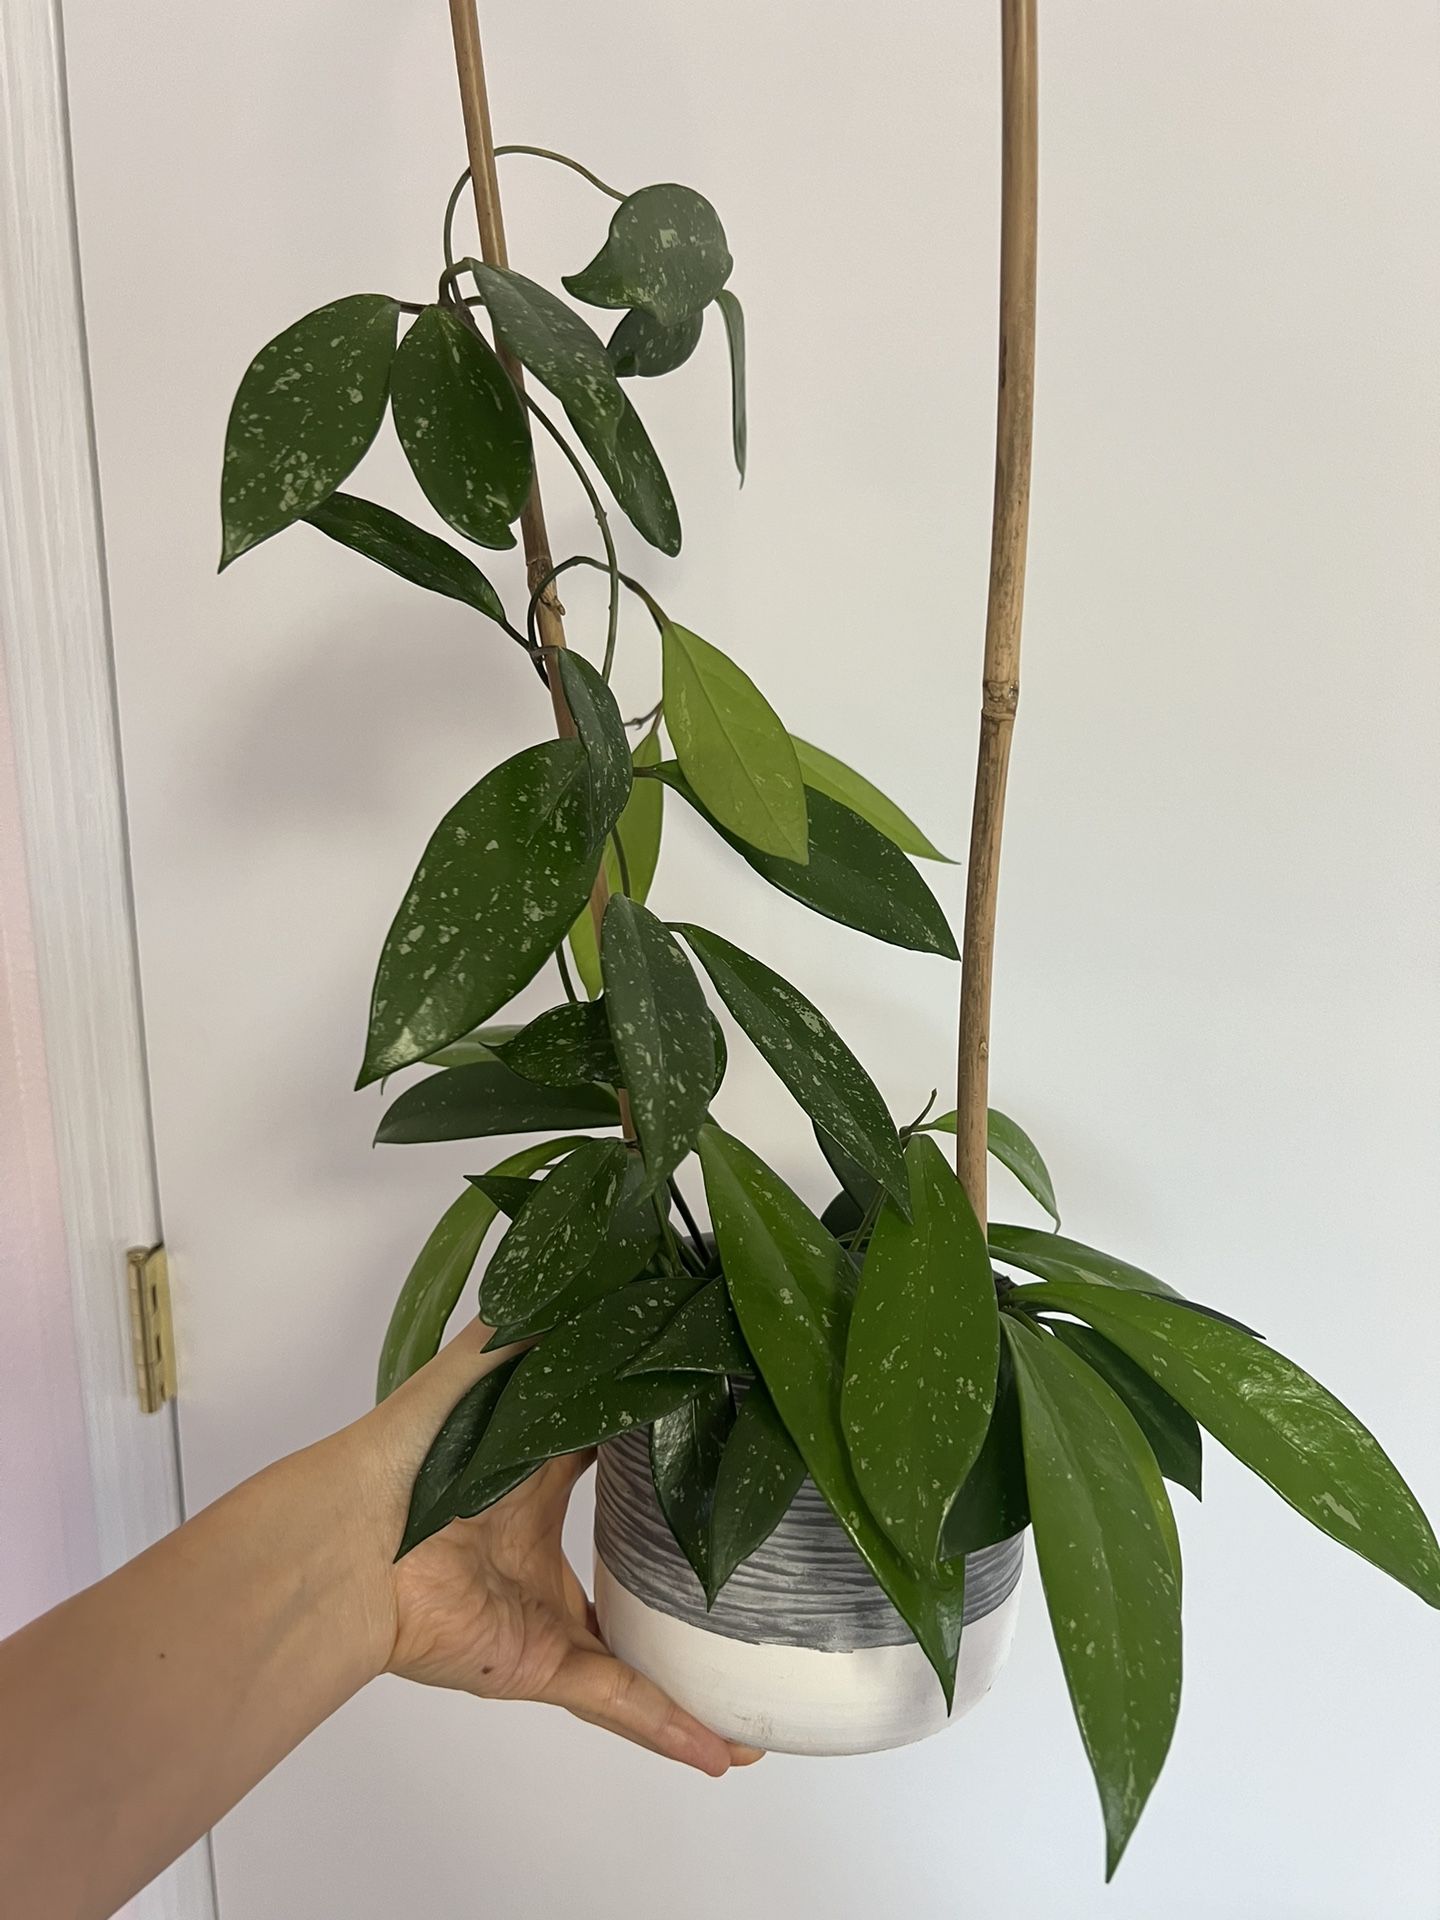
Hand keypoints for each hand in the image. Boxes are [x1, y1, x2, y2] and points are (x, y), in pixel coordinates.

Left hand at [364, 1322, 762, 1776]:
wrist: (352, 1543)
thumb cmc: (411, 1447)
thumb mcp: (486, 1369)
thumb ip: (538, 1327)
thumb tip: (606, 1269)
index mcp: (532, 1472)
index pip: (612, 1456)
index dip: (669, 1449)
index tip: (731, 1434)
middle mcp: (541, 1545)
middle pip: (631, 1562)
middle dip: (685, 1574)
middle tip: (759, 1568)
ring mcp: (542, 1611)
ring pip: (637, 1647)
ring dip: (694, 1673)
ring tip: (759, 1692)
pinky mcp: (537, 1663)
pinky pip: (618, 1699)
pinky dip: (671, 1726)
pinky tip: (726, 1748)